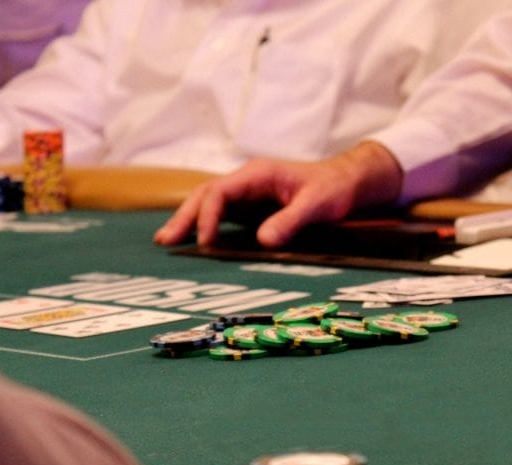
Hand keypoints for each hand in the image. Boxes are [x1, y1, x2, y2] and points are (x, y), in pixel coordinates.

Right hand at [154, 141, 403, 248]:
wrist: (347, 181)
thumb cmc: (333, 189)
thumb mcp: (317, 205)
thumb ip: (290, 222)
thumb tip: (263, 242)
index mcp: (258, 174)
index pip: (220, 192)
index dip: (208, 217)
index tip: (205, 242)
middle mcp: (247, 180)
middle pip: (205, 195)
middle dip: (184, 217)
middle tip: (164, 241)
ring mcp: (247, 192)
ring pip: (208, 202)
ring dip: (188, 220)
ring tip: (166, 241)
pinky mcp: (251, 206)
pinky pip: (220, 213)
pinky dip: (203, 224)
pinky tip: (193, 240)